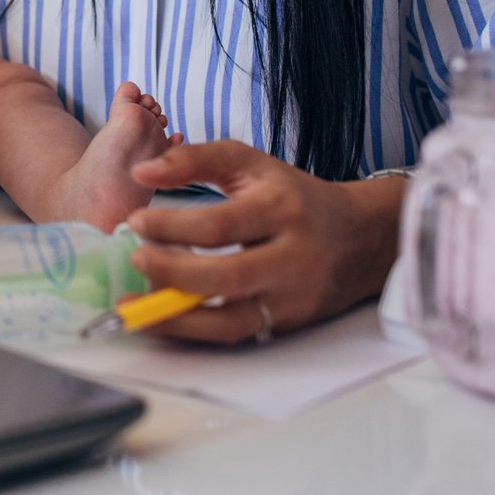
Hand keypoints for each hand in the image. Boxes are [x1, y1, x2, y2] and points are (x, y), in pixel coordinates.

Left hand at [122, 141, 404, 344]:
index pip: (221, 225)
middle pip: (227, 277)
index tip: (136, 223)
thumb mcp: (249, 163)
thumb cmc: (293, 197)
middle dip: (172, 273)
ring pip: (231, 321)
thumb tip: (142, 173)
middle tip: (136, 260)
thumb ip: (194, 159)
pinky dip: (194, 332)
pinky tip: (162, 320)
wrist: (358, 238)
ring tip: (136, 307)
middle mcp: (292, 258)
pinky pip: (235, 335)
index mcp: (281, 210)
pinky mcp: (287, 323)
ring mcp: (291, 297)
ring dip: (176, 318)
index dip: (172, 227)